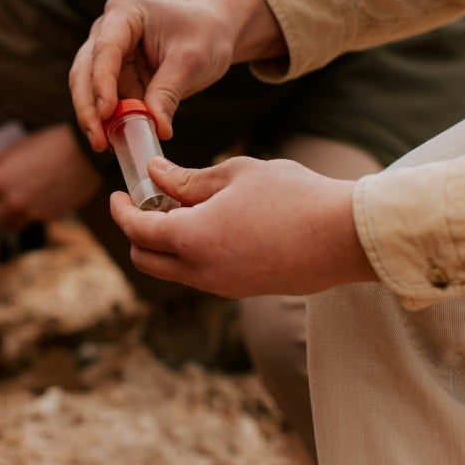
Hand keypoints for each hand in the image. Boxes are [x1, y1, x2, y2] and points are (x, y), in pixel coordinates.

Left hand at [0, 124, 101, 229]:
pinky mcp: (48, 217)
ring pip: (7, 226)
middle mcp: (12, 201)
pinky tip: (34, 199)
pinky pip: (31, 220)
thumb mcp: (15, 149)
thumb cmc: (48, 144)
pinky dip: (28, 214)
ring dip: (4, 218)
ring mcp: (31, 212)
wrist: (85, 154)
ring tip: (9, 205)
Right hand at [69, 0, 285, 151]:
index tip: (105, 114)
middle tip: (97, 140)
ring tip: (105, 146)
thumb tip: (156, 128)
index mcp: (124, 12)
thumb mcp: (192, 61)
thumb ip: (168, 92)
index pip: (105, 50)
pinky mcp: (116, 75)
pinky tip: (116, 141)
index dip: (101, 83)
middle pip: (85, 71)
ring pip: (89, 89)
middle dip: (89, 107)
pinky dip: (111, 121)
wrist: (216, 31)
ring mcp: (109, 53)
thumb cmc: (206, 34)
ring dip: (96, 119)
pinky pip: (107, 101)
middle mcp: (108, 30)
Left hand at [110, 156, 378, 297]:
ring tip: (186, 207)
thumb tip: (155, 175)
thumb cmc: (293, 196)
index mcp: (192, 239)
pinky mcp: (243, 291)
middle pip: (145, 259)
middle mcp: (201, 271)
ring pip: (173, 270)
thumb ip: (188, 178)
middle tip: (150, 201)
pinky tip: (214, 224)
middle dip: (137, 232)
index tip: (119, 193)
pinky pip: (201, 275)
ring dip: (167, 244)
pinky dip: (192, 253)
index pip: (136, 230)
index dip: (121, 210)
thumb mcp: (236, 174)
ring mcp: (222, 287)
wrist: (345, 236)